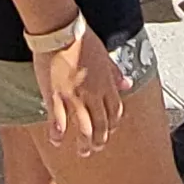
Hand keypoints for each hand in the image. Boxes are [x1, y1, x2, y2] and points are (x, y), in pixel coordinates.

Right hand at [37, 27, 129, 155]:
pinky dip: (58, 133)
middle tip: (95, 148)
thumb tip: (128, 84)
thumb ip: (115, 73)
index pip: (115, 111)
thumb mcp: (104, 55)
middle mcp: (93, 93)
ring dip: (85, 143)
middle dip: (100, 139)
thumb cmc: (81, 39)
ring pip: (84, 127)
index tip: (109, 130)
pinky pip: (58, 119)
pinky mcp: (56, 95)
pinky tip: (56, 140)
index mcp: (106, 84)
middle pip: (101, 124)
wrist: (61, 31)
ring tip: (83, 152)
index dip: (113, 124)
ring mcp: (74, 96)